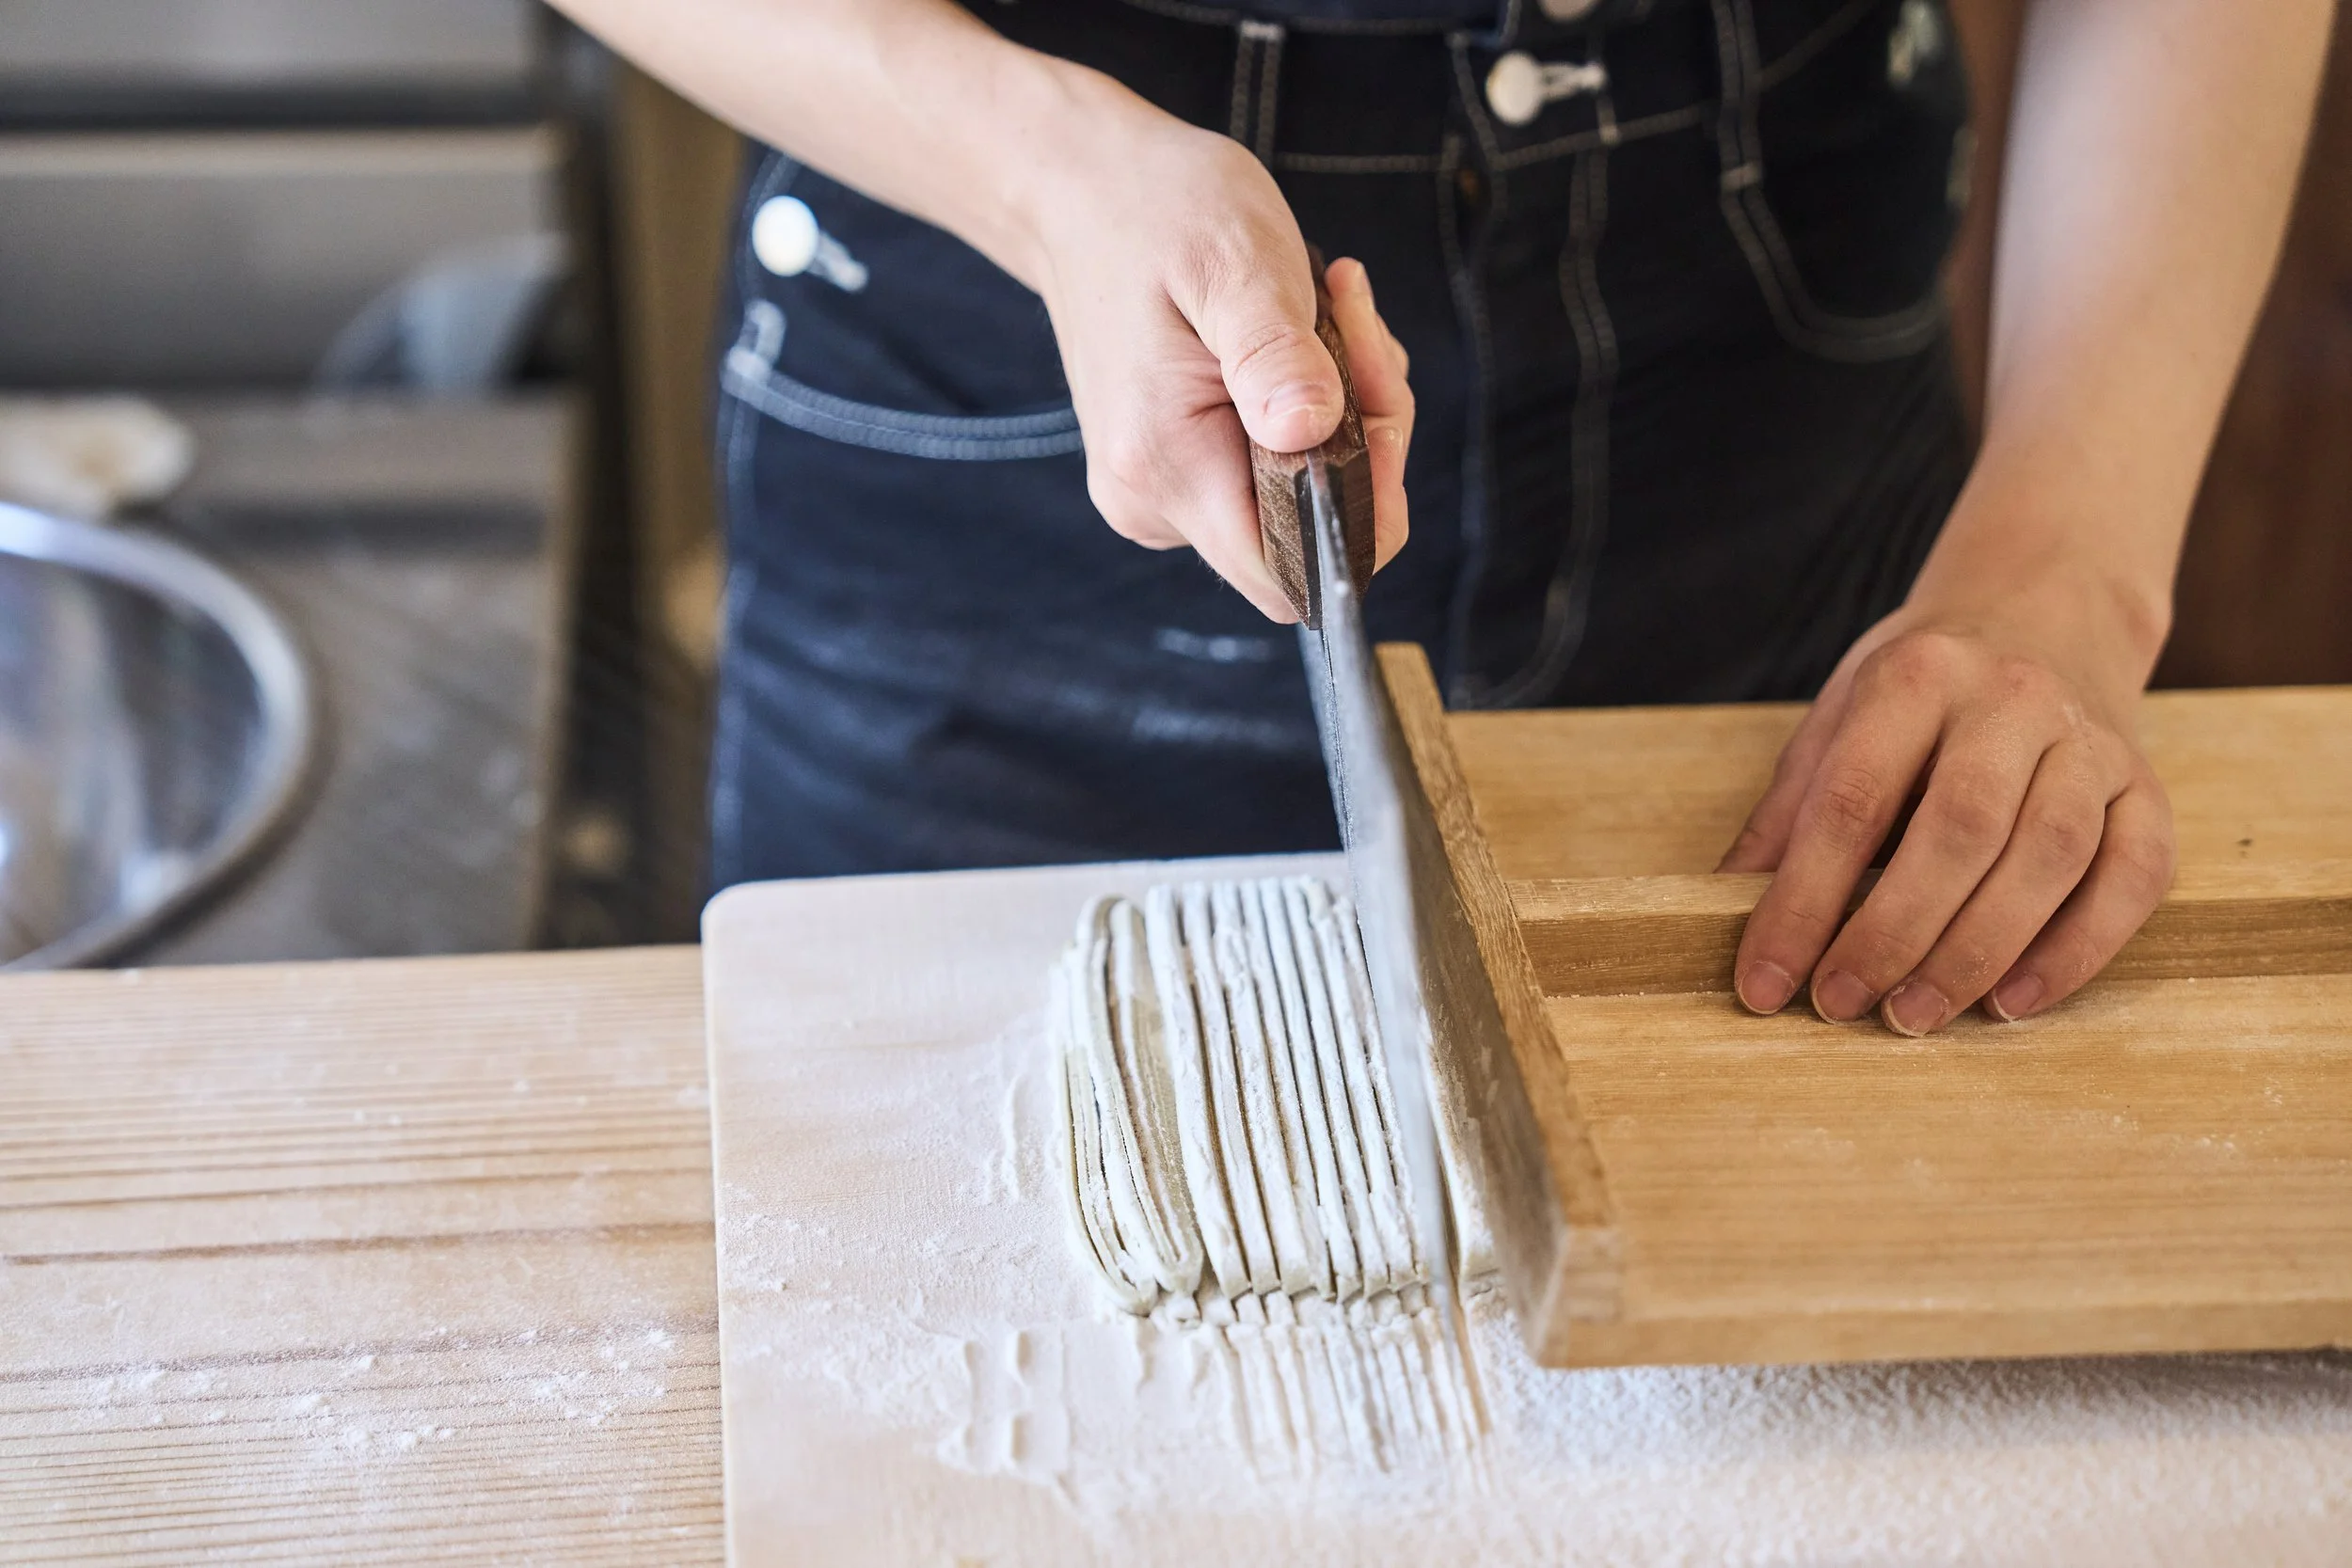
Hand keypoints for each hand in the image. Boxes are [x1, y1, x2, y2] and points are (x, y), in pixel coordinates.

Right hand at [1007, 73, 1411, 620]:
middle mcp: (1155, 502)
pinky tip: (1297, 338)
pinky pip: (1278, 469)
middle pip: (1310, 532)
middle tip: (1350, 322)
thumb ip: (1274, 354)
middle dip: (1363, 436)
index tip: (1375, 405)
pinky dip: (1312, 409)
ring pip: (1303, 498)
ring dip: (1344, 411)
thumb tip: (1314, 430)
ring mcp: (1163, 493)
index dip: (1362, 513)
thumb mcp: (1232, 262)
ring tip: (1318, 312)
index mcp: (1166, 464)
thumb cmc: (1153, 211)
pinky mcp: (1177, 472)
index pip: (1291, 573)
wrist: (1079, 194)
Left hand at [1719, 567, 2176, 1034]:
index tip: (1765, 981)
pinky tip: (2015, 1001)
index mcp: (1916, 676)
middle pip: (1960, 829)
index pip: (1851, 799)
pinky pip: (2133, 876)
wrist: (2043, 614)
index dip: (1802, 901)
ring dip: (1980, 951)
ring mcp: (2091, 742)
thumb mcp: (1839, 720)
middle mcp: (2012, 699)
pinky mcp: (2147, 788)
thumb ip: (1789, 813)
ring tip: (1916, 1014)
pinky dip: (2078, 949)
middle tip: (1844, 1004)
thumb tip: (1722, 906)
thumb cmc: (1921, 691)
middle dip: (1894, 932)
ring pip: (2051, 855)